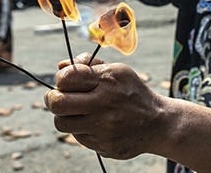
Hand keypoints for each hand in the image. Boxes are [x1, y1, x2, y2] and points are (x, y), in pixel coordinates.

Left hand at [45, 58, 163, 159]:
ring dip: (64, 116)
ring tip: (76, 111)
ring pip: (62, 124)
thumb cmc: (132, 92)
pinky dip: (81, 129)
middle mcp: (103, 105)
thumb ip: (88, 64)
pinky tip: (95, 124)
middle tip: (57, 98)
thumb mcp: (117, 70)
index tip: (65, 82)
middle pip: (57, 104)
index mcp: (106, 82)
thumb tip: (60, 66)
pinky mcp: (102, 146)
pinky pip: (77, 137)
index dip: (60, 79)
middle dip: (52, 99)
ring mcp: (102, 128)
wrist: (158, 122)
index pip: (66, 78)